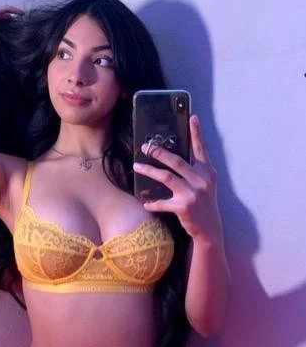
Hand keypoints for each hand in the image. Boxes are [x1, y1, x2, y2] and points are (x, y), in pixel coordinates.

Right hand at [0, 5, 23, 50]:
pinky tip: (22, 13)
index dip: (9, 28)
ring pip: (6, 13)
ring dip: (15, 15)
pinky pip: (6, 8)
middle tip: (23, 27)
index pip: (1, 25)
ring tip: (24, 20)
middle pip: (4, 18)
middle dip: (13, 22)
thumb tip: (10, 45)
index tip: (17, 32)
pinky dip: (14, 10)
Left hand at [133, 115, 222, 243]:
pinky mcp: (183, 207)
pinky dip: (152, 203)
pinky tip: (145, 203)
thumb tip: (175, 157)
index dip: (196, 133)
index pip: (200, 149)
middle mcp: (201, 180)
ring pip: (166, 177)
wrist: (210, 229)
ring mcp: (192, 194)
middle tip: (146, 146)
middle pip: (177, 161)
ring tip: (136, 166)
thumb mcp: (205, 185)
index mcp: (207, 172)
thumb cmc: (204, 204)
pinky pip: (162, 203)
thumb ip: (195, 171)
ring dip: (149, 171)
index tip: (191, 116)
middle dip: (159, 152)